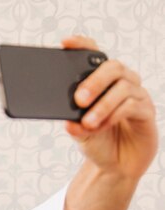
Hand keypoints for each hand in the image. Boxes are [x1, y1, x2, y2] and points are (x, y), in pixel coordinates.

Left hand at [63, 35, 157, 180]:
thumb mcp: (79, 134)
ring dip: (103, 105)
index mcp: (102, 83)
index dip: (82, 46)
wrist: (115, 166)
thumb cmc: (98, 143)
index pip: (94, 56)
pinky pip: (132, 105)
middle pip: (112, 67)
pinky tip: (102, 126)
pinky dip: (114, 115)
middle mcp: (122, 83)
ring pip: (122, 87)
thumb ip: (74, 125)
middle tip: (79, 99)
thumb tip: (67, 121)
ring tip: (88, 122)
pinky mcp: (146, 112)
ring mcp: (136, 95)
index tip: (65, 43)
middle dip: (94, 81)